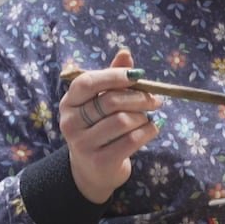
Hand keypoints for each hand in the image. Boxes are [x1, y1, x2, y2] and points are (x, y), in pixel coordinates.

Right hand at [59, 50, 161, 203]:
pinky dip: (149, 131)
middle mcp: (70, 123)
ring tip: (148, 118)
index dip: (114, 76)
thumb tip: (125, 53)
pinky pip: (132, 140)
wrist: (93, 170)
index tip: (138, 75)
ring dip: (143, 117)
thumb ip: (112, 77)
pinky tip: (153, 129)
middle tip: (155, 100)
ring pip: (124, 121)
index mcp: (69, 102)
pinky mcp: (100, 162)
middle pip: (110, 102)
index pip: (87, 82)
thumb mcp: (101, 101)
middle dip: (139, 98)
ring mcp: (83, 144)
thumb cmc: (99, 128)